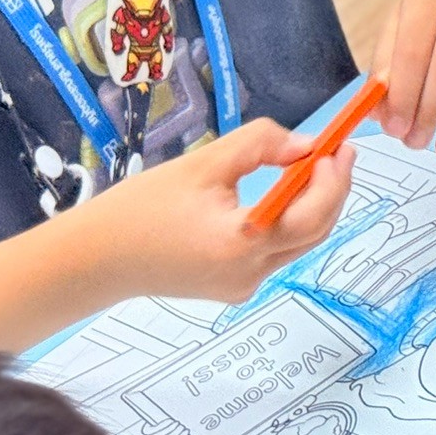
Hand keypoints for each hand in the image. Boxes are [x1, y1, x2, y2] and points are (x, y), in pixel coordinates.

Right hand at [82, 120, 354, 304]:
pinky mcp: (231, 288)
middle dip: (331, 190)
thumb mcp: (204, 163)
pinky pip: (274, 254)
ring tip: (312, 166)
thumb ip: (261, 146)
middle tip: (335, 152)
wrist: (94, 259)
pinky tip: (283, 193)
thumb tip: (307, 145)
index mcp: (243, 243)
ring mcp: (241, 287)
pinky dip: (287, 223)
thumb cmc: (141, 208)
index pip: (313, 214)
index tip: (340, 145)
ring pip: (298, 244)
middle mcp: (249, 274)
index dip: (335, 178)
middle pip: (313, 232)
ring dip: (312, 205)